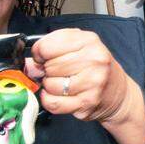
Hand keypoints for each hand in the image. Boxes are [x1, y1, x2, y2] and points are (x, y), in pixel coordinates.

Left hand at [25, 28, 144, 124]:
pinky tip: (59, 95)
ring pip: (49, 85)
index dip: (40, 53)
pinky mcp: (87, 102)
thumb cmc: (94, 68)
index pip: (47, 46)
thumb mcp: (78, 48)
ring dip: (50, 86)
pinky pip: (53, 102)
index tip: (44, 57)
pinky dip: (50, 100)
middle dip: (47, 71)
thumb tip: (28, 64)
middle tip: (57, 72)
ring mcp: (92, 82)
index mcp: (88, 41)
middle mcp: (94, 59)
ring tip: (63, 84)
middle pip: (48, 66)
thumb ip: (52, 49)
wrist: (117, 92)